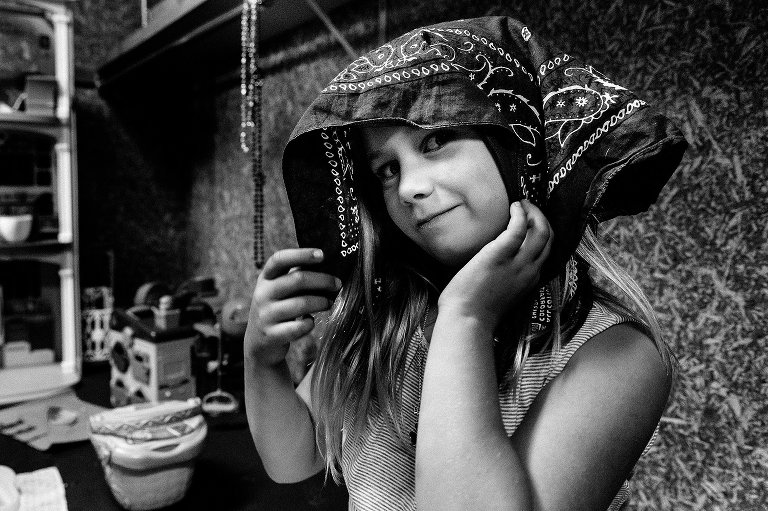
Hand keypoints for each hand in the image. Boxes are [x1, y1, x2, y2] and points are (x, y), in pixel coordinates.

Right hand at [244, 248, 340, 365]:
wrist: (257, 342)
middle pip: (297, 279)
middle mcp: (262, 294)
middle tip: (337, 284)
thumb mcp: (278, 290)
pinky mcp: (271, 334)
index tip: (322, 254)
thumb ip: (296, 278)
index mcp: (266, 278)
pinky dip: (309, 324)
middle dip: (323, 280)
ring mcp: (265, 315)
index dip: (301, 254)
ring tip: (328, 303)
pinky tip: (311, 322)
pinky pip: (297, 327)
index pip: (280, 259)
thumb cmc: (277, 309)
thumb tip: (328, 267)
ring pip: (301, 304)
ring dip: (321, 302)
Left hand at [437, 200, 552, 330]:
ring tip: (522, 204)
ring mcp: (518, 263)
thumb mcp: (501, 295)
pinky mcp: (500, 254)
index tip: (531, 222)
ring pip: (541, 231)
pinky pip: (518, 228)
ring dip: (534, 212)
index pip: (545, 253)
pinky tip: (514, 206)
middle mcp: (530, 271)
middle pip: (548, 238)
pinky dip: (520, 213)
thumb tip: (497, 268)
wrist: (467, 321)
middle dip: (542, 218)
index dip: (541, 234)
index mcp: (530, 281)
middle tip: (529, 207)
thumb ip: (506, 280)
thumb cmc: (474, 312)